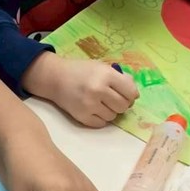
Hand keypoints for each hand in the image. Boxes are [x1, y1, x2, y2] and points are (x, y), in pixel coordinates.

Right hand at [23, 52, 138, 127]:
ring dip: (109, 111)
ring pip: (113, 116)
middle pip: (123, 106)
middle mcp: (98, 90)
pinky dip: (100, 118)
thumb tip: (134, 94)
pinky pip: (101, 124)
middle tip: (113, 98)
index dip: (131, 94)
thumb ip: (120, 78)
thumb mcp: (102, 67)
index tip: (126, 93)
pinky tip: (93, 109)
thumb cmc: (81, 70)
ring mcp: (89, 105)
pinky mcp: (81, 116)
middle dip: (121, 103)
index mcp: (106, 75)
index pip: (131, 92)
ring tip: (100, 102)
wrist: (55, 78)